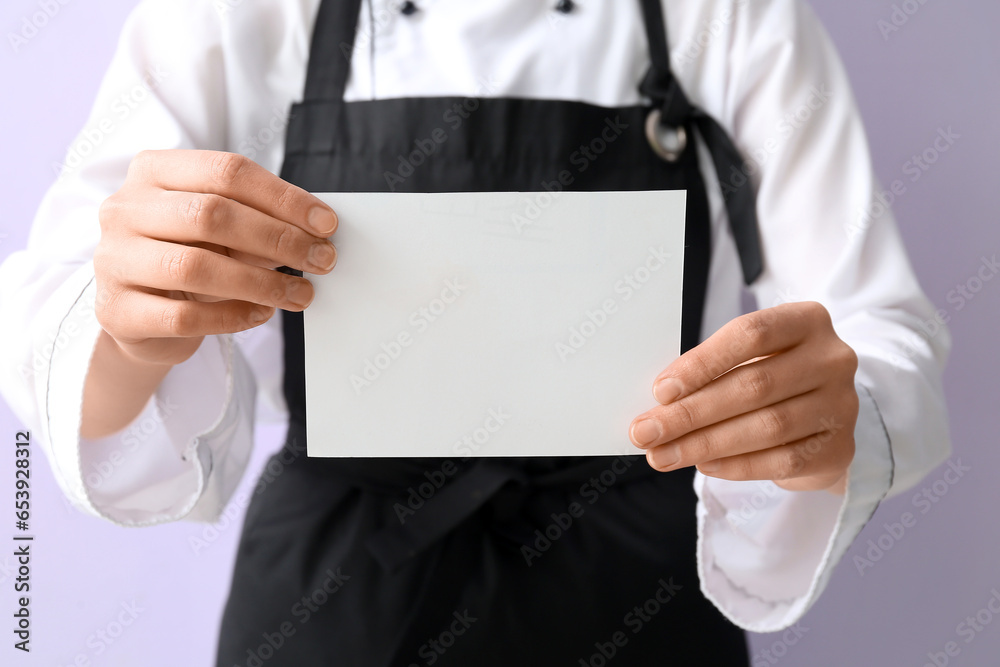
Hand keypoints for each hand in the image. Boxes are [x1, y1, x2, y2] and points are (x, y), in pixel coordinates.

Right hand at [94, 149, 337, 365]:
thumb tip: (317, 232)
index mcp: (153, 171)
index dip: (284, 197)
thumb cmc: (190, 256)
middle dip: (278, 238)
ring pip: (196, 266)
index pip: (226, 170)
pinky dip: (233, 316)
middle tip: (322, 260)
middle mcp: (124, 209)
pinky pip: (185, 316)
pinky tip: (262, 313)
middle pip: (211, 214)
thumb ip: (261, 222)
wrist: (139, 315)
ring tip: (300, 294)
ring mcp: (114, 259)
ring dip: (262, 282)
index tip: (326, 223)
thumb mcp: (222, 230)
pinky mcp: (118, 311)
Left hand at [628, 301, 858, 492]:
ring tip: (663, 455)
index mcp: (807, 321)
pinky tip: (704, 465)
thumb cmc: (774, 376)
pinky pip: (781, 460)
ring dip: (705, 444)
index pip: (750, 335)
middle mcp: (832, 359)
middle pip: (754, 385)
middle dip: (690, 413)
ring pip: (766, 427)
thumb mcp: (750, 357)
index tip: (660, 391)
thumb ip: (714, 371)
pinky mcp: (840, 448)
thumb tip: (660, 403)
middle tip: (646, 432)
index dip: (702, 363)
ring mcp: (842, 405)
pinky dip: (736, 466)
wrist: (826, 414)